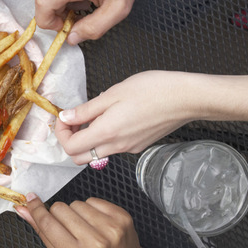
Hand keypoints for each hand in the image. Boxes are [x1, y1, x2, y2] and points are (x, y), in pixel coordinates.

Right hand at [16, 195, 145, 247]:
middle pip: (60, 209)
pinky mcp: (122, 216)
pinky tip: (97, 224)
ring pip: (76, 203)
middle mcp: (96, 242)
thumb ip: (43, 233)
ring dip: (76, 213)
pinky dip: (91, 209)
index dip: (36, 209)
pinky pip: (93, 200)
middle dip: (58, 215)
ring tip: (85, 229)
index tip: (30, 199)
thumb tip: (23, 210)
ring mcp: (112, 228)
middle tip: (68, 229)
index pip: (49, 224)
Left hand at [55, 70, 197, 162]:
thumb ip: (86, 109)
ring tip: (93, 115)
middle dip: (70, 141)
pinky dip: (104, 137)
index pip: (70, 148)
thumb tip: (65, 117)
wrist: (186, 98)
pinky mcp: (139, 146)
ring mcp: (129, 149)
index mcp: (106, 132)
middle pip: (80, 158)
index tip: (63, 117)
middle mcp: (116, 147)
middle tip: (73, 120)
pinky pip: (113, 148)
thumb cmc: (153, 90)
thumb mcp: (113, 93)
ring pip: (96, 154)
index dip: (60, 133)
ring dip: (87, 139)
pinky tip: (112, 117)